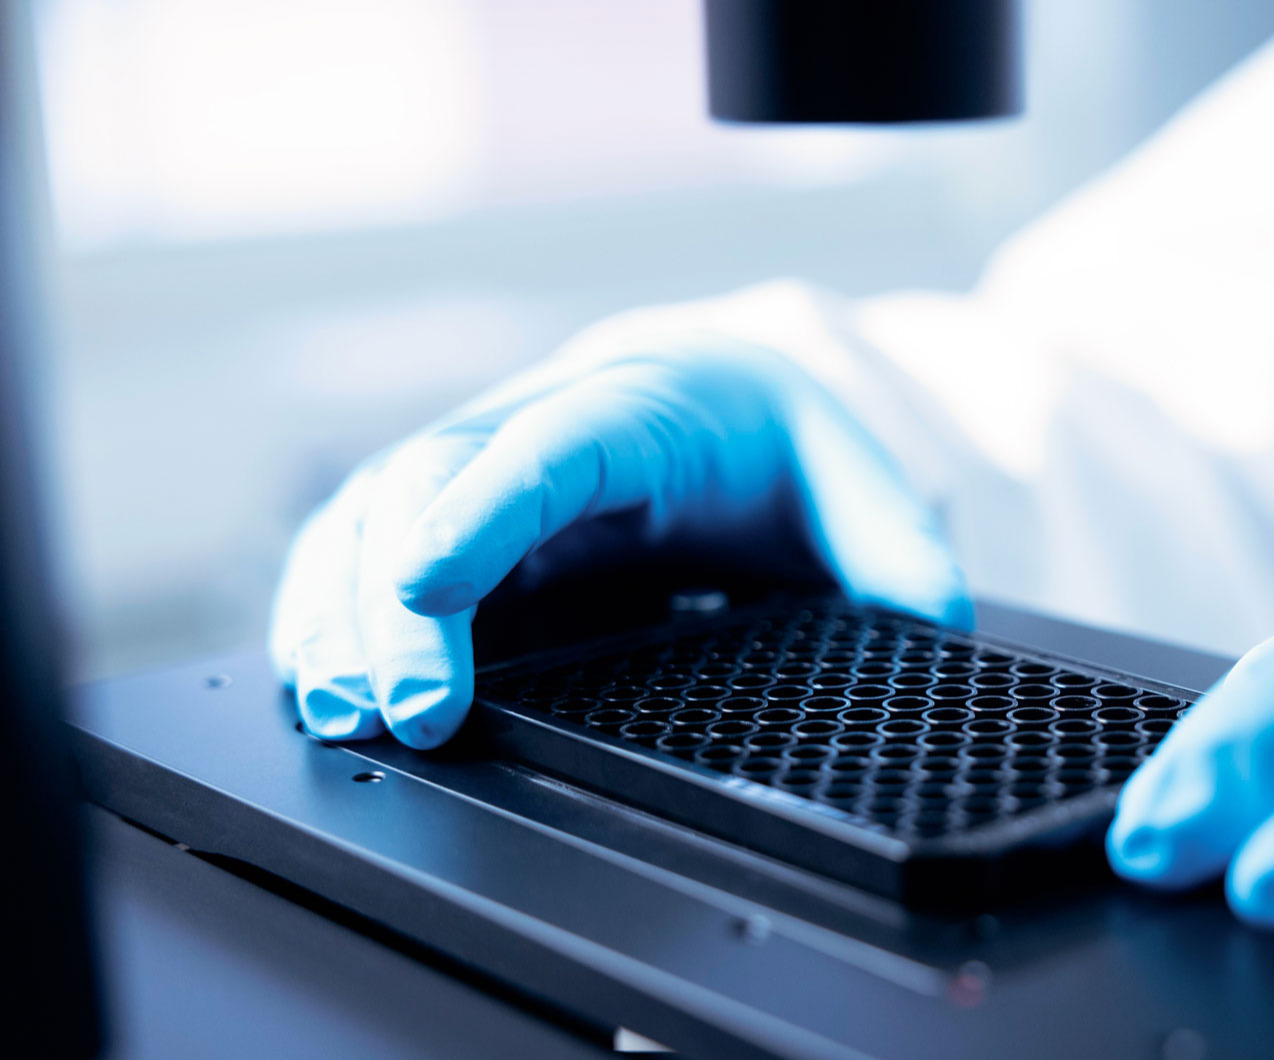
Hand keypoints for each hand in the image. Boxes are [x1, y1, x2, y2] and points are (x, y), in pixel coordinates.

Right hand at [269, 332, 967, 748]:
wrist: (731, 396)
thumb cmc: (779, 438)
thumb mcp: (854, 483)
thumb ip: (894, 550)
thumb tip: (935, 617)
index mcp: (646, 406)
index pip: (552, 448)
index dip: (486, 513)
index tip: (434, 585)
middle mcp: (544, 423)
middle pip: (438, 485)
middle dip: (400, 598)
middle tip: (403, 712)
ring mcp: (488, 466)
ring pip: (380, 512)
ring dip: (342, 607)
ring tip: (332, 706)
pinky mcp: (458, 517)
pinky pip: (369, 546)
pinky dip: (333, 609)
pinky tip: (317, 677)